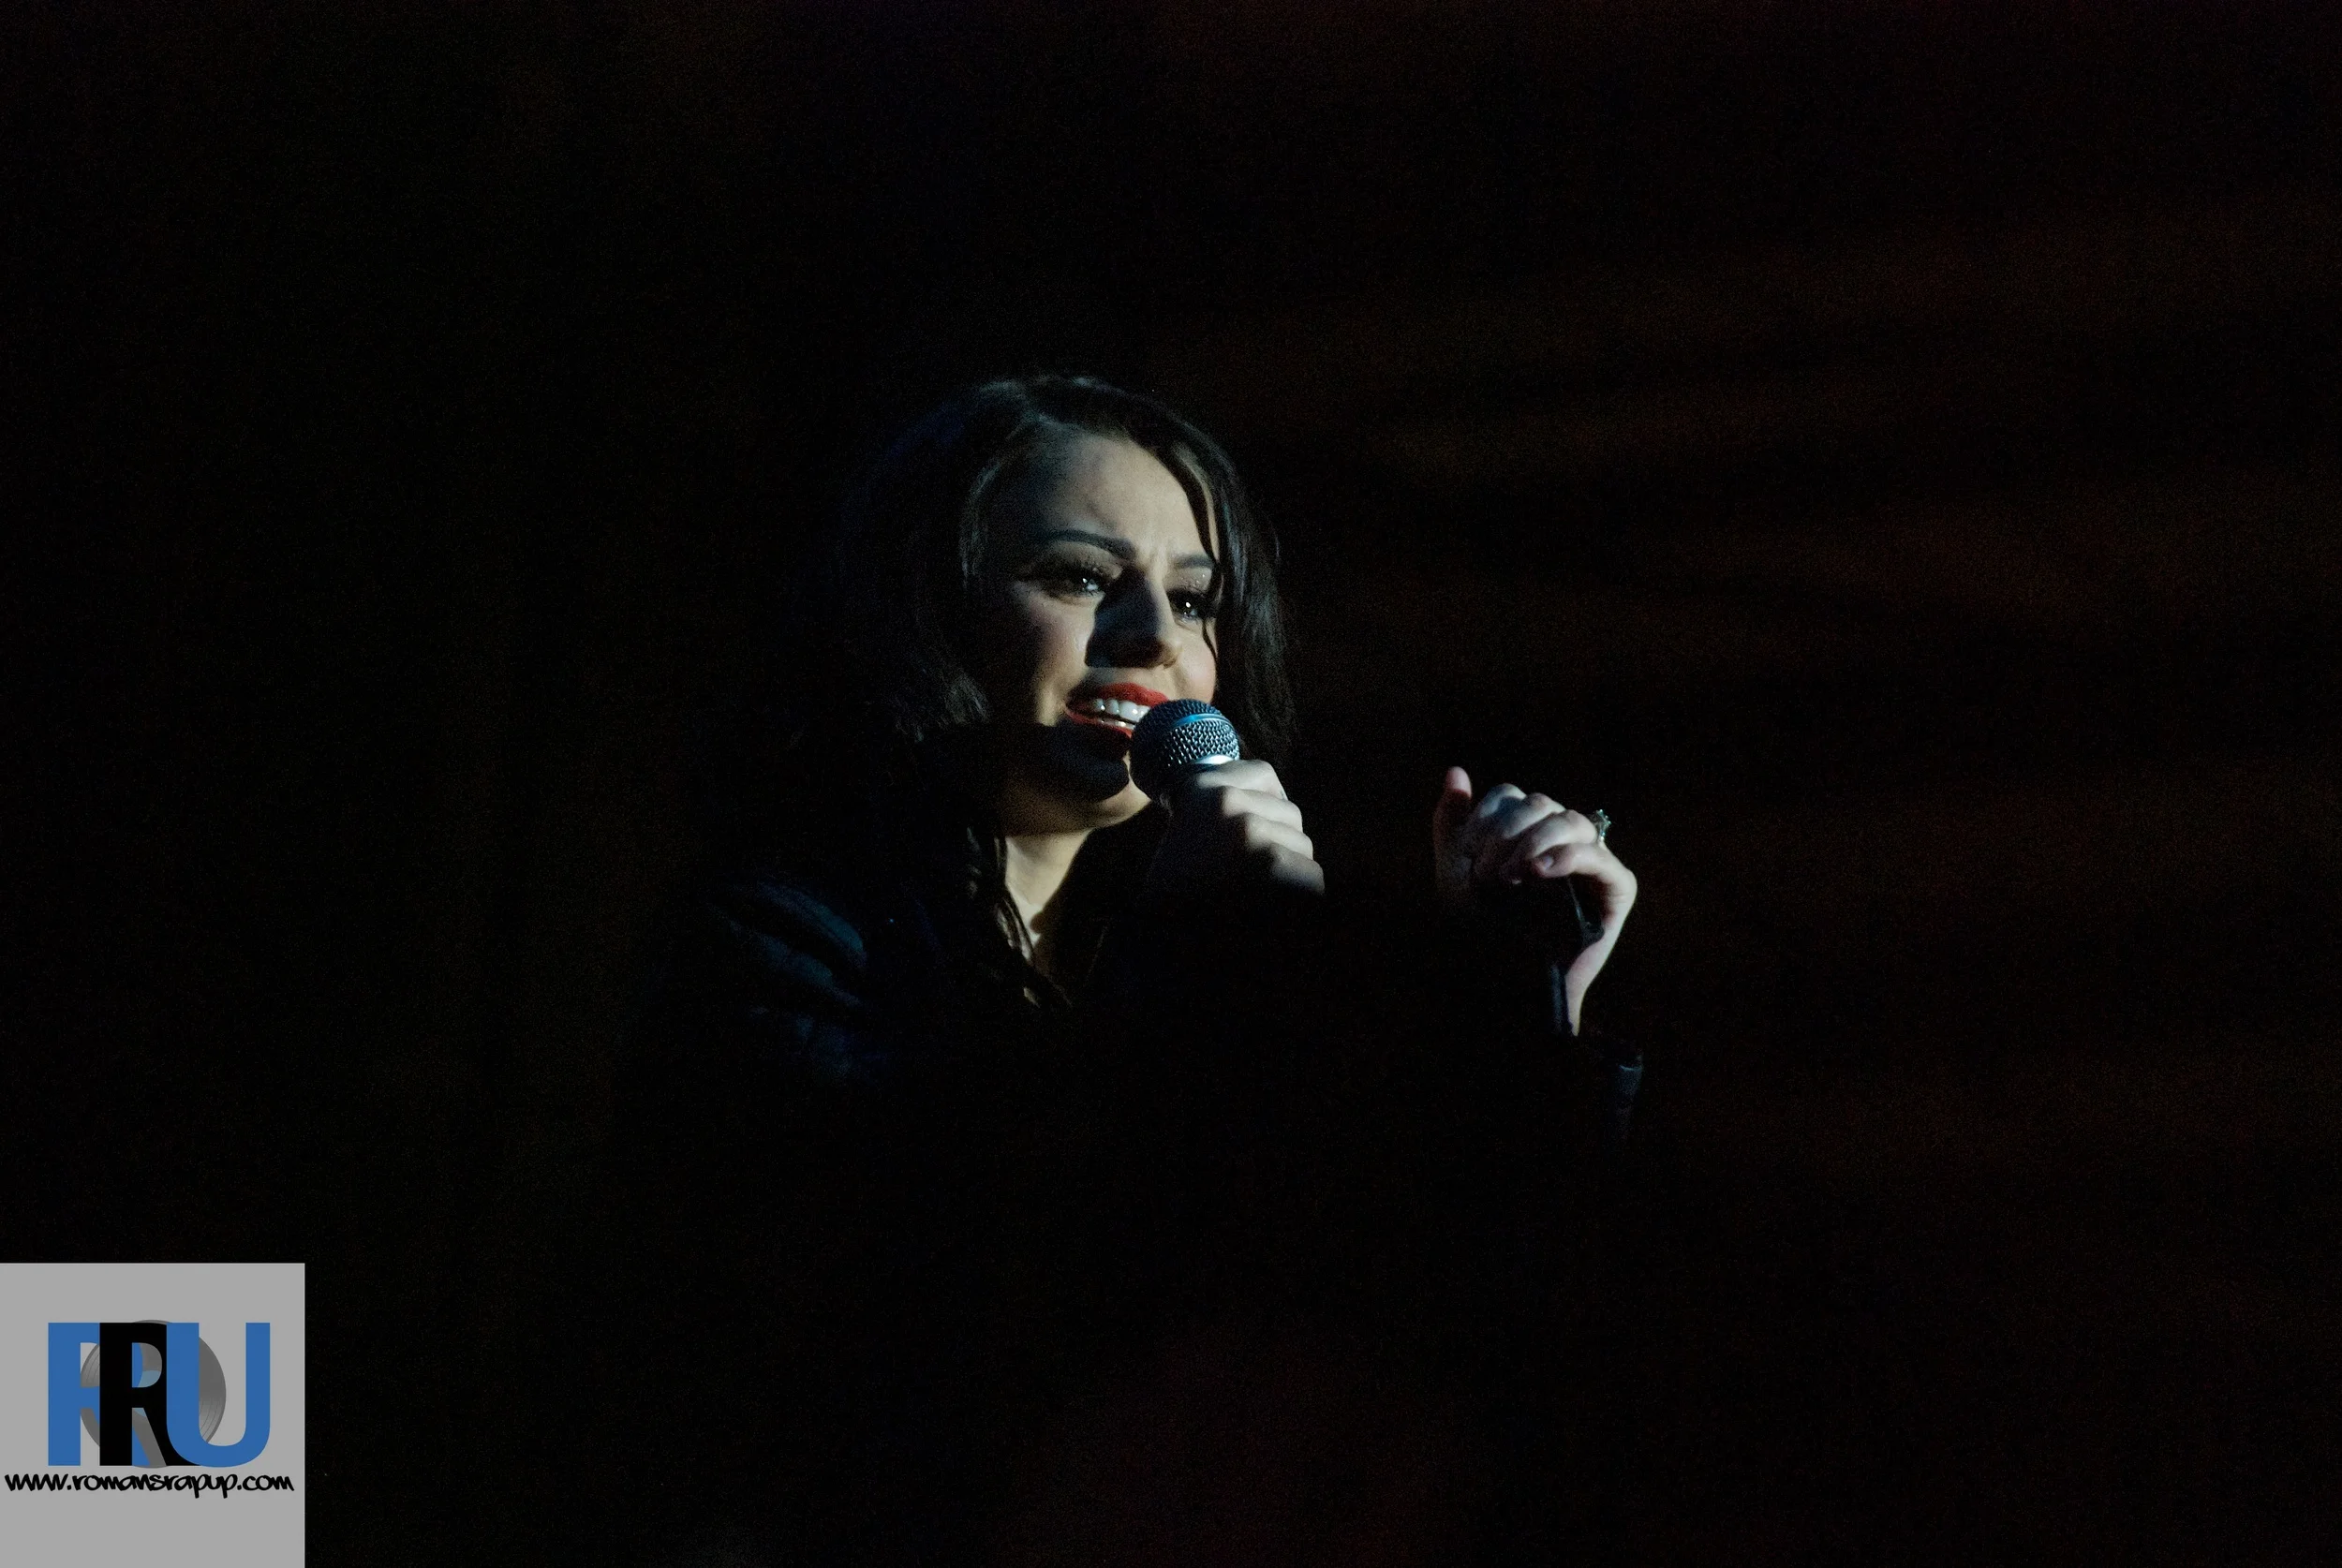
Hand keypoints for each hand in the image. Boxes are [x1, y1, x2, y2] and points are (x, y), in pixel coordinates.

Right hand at [1143, 760, 1325, 901]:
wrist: (1165, 932)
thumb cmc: (1176, 889)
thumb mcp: (1187, 832)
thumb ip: (1223, 811)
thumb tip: (1277, 800)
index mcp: (1202, 787)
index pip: (1263, 774)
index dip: (1269, 798)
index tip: (1262, 821)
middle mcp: (1227, 801)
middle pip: (1289, 812)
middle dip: (1281, 840)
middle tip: (1255, 870)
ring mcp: (1251, 830)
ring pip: (1302, 845)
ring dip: (1290, 869)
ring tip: (1259, 891)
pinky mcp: (1274, 862)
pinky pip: (1310, 873)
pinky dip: (1299, 893)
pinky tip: (1272, 905)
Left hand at [1431, 767, 1635, 1033]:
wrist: (1499, 986)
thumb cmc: (1478, 935)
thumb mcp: (1455, 872)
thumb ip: (1453, 822)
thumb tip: (1456, 771)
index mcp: (1524, 837)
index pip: (1512, 798)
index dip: (1486, 816)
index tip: (1465, 853)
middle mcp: (1559, 845)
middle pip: (1541, 803)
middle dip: (1507, 831)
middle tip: (1485, 872)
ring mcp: (1590, 865)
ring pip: (1570, 821)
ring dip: (1533, 842)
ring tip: (1510, 876)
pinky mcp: (1616, 890)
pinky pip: (1599, 857)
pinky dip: (1567, 857)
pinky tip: (1539, 873)